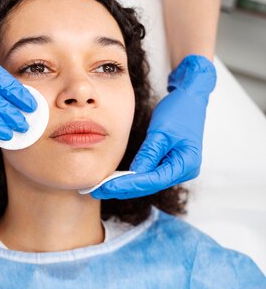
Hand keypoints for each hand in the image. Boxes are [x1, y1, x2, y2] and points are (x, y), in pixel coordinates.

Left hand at [91, 55, 216, 198]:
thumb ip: (148, 154)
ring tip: (103, 187)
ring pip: (149, 182)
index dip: (128, 185)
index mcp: (186, 163)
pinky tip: (117, 179)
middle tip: (98, 190)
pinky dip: (135, 176)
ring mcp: (179, 168)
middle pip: (150, 185)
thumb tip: (132, 174)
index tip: (106, 186)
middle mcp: (185, 170)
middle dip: (124, 189)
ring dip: (127, 185)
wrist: (191, 97)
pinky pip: (151, 174)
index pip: (153, 180)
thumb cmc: (180, 109)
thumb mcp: (160, 131)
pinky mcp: (172, 163)